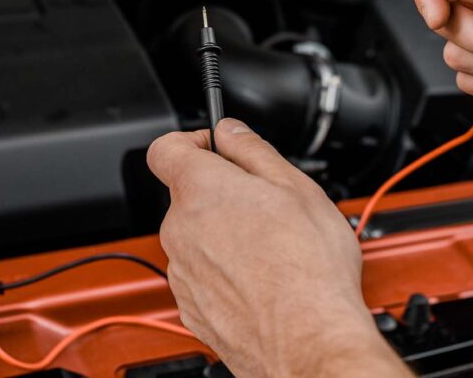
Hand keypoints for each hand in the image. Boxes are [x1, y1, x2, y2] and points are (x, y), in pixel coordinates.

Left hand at [147, 119, 410, 377]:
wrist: (307, 340)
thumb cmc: (307, 269)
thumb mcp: (295, 187)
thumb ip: (252, 150)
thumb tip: (231, 131)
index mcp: (200, 190)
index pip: (165, 148)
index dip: (193, 142)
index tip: (219, 150)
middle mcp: (180, 230)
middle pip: (189, 196)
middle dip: (223, 195)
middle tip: (268, 205)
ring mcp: (182, 272)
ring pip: (197, 238)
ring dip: (225, 236)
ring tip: (273, 249)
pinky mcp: (191, 307)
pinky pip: (203, 276)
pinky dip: (226, 273)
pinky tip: (263, 280)